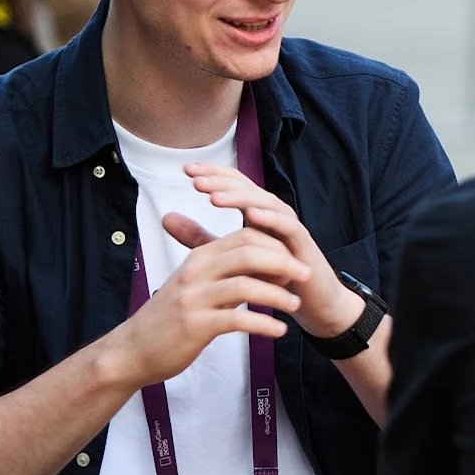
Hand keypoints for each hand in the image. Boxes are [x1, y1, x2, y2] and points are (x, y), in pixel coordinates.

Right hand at [104, 221, 306, 388]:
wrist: (133, 350)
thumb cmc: (170, 319)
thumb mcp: (195, 286)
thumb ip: (224, 272)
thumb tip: (262, 263)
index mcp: (198, 259)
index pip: (244, 237)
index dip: (275, 245)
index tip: (294, 260)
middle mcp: (196, 273)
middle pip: (249, 253)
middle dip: (284, 262)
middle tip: (306, 276)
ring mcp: (195, 299)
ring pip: (246, 284)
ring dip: (278, 294)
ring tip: (296, 305)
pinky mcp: (196, 326)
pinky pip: (238, 319)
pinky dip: (264, 324)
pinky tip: (279, 331)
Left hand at [180, 163, 362, 336]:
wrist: (309, 304)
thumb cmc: (270, 279)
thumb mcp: (227, 255)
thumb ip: (199, 236)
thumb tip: (165, 217)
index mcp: (255, 213)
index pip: (234, 184)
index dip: (213, 174)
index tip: (185, 170)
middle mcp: (273, 214)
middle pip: (248, 188)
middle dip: (222, 181)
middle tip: (195, 179)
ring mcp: (290, 227)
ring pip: (266, 202)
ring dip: (241, 198)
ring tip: (214, 197)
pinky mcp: (303, 244)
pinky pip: (288, 226)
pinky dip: (271, 218)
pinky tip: (252, 215)